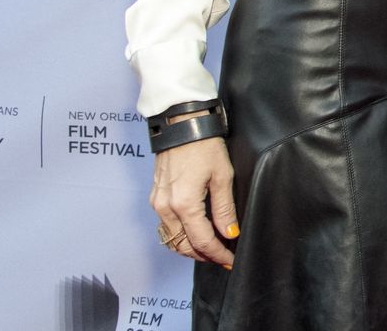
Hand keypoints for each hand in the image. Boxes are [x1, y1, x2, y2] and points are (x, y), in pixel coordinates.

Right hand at [149, 134, 238, 266]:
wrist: (181, 125)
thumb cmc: (204, 146)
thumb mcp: (222, 176)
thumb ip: (224, 208)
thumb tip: (229, 233)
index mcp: (184, 204)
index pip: (202, 240)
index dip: (218, 254)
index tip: (230, 261)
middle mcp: (166, 207)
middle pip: (183, 245)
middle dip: (203, 255)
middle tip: (222, 257)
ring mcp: (157, 202)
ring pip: (172, 238)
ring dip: (189, 247)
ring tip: (210, 248)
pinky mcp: (155, 196)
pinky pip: (165, 225)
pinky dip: (179, 234)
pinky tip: (193, 232)